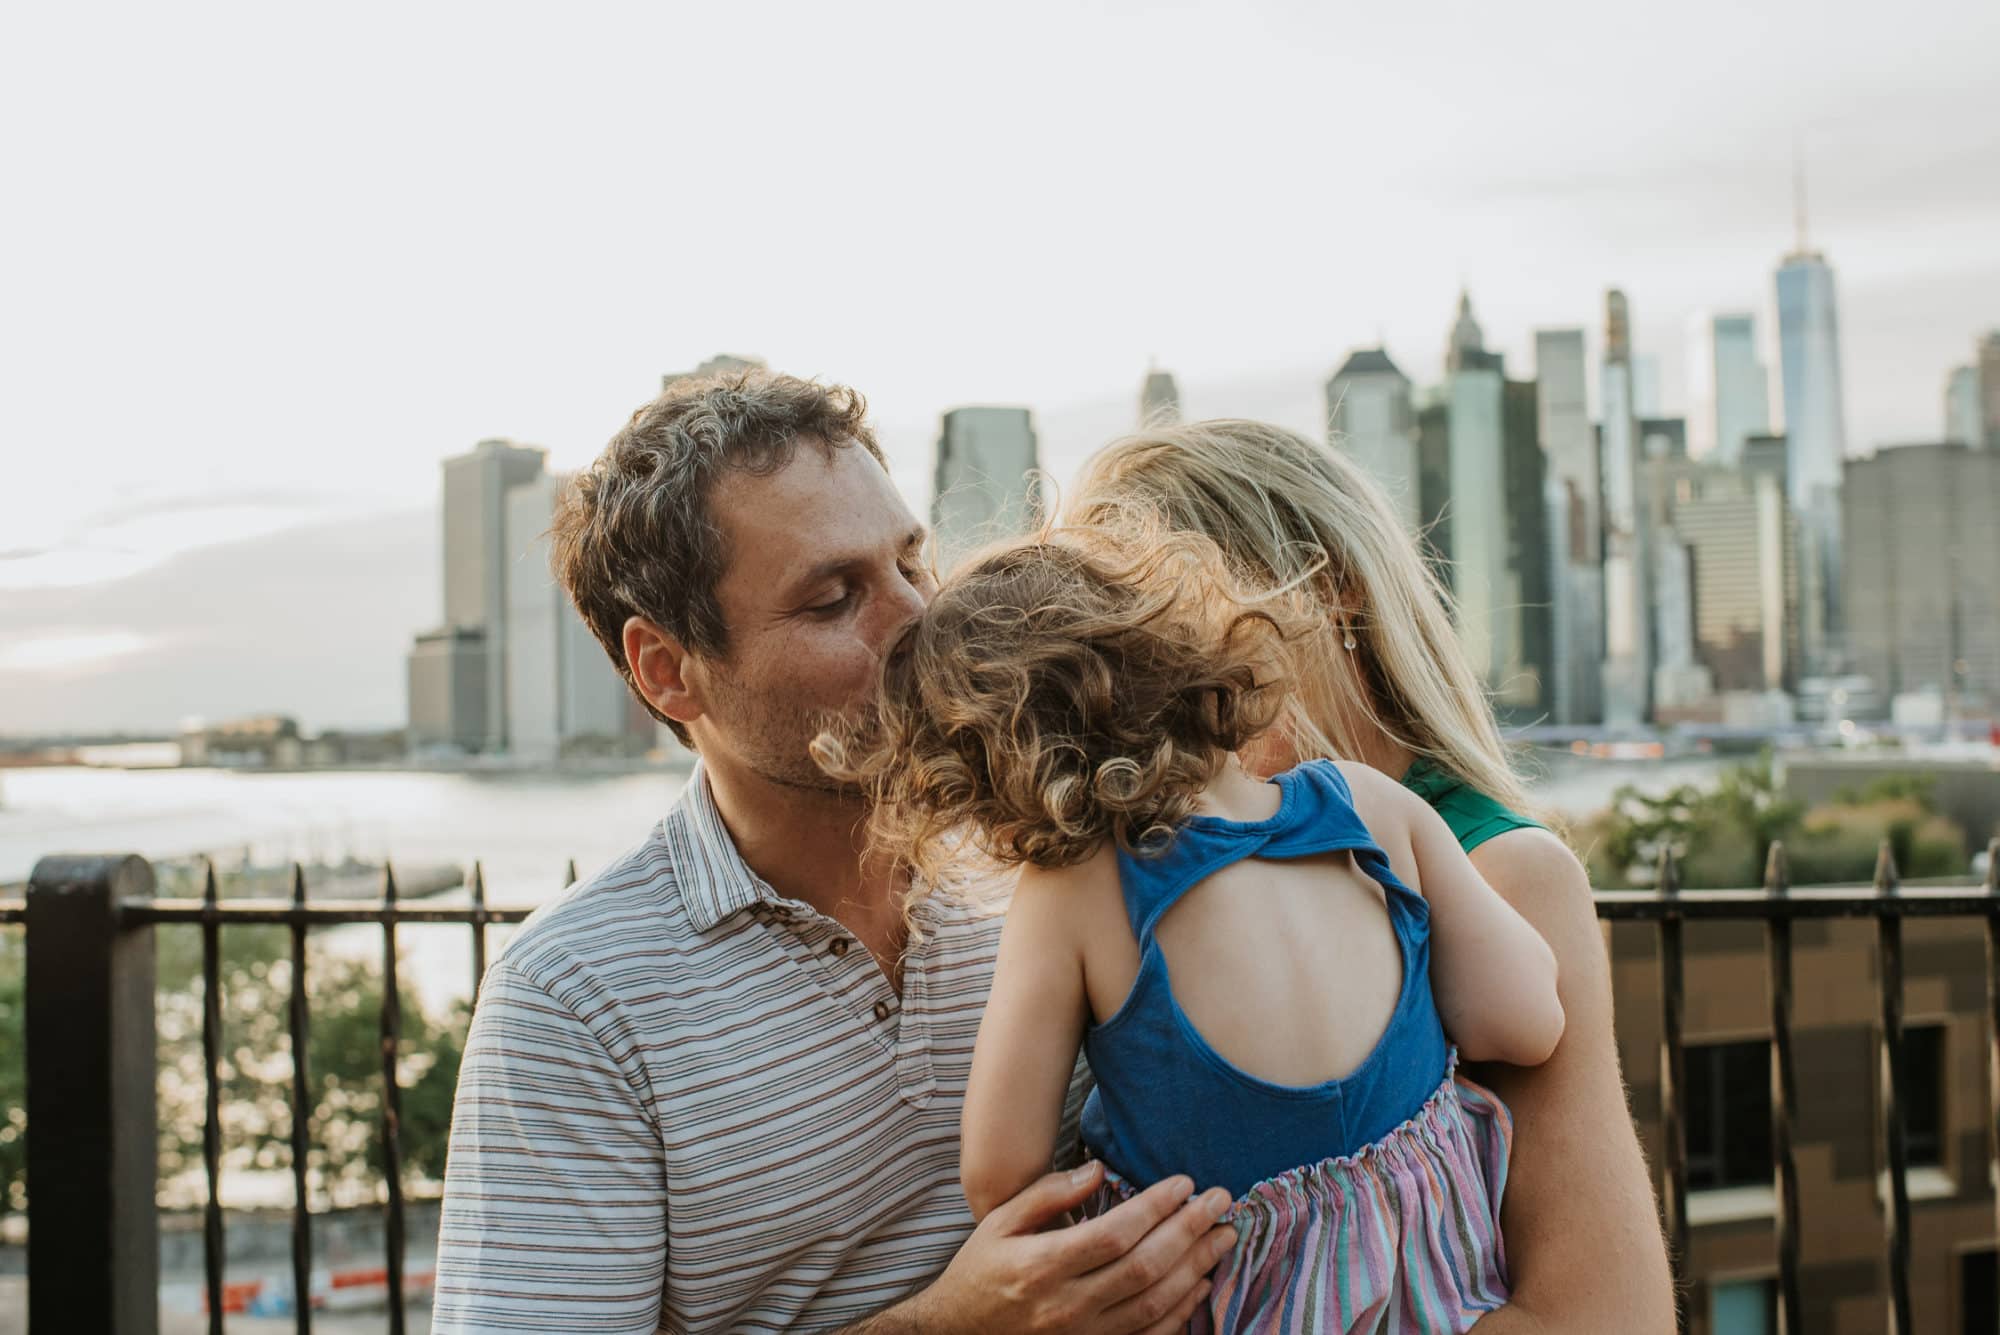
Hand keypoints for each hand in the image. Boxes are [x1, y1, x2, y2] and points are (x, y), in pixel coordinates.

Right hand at [916, 1161, 1235, 1333]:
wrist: (959, 1333)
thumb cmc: (981, 1270)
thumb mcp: (1000, 1222)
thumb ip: (1049, 1194)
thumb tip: (1097, 1168)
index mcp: (1043, 1265)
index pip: (1115, 1233)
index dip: (1155, 1208)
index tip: (1184, 1182)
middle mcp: (1067, 1304)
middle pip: (1144, 1267)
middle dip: (1190, 1230)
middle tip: (1221, 1201)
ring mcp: (1083, 1334)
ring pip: (1155, 1302)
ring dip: (1196, 1267)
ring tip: (1223, 1237)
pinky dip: (1181, 1311)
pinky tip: (1200, 1283)